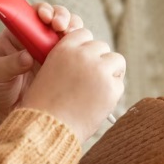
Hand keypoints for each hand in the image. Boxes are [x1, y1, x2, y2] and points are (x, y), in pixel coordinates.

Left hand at [0, 3, 83, 130]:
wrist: (2, 111)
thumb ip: (10, 64)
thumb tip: (27, 57)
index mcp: (19, 33)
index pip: (34, 14)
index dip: (44, 10)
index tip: (46, 17)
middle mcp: (38, 39)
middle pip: (57, 18)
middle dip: (63, 17)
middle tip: (61, 27)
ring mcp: (52, 52)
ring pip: (71, 33)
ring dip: (76, 30)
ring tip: (73, 35)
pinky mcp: (63, 66)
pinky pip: (76, 53)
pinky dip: (83, 50)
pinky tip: (83, 53)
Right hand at [21, 27, 124, 143]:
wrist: (47, 130)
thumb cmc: (43, 107)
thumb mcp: (47, 74)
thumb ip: (66, 61)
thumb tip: (87, 56)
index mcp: (64, 49)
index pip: (83, 33)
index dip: (84, 47)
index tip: (83, 59)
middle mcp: (83, 54)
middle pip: (101, 46)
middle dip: (98, 60)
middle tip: (90, 80)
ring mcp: (99, 69)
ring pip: (116, 60)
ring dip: (110, 71)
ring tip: (98, 89)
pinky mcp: (112, 86)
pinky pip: (119, 83)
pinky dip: (113, 92)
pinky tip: (99, 103)